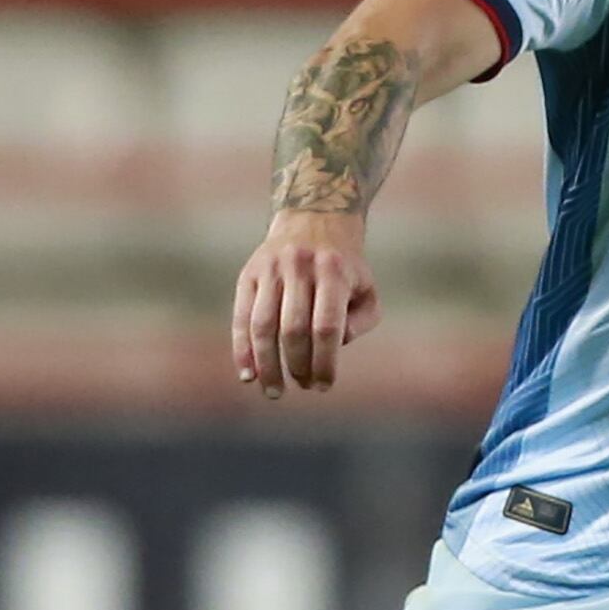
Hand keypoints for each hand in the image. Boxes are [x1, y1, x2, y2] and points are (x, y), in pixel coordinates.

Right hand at [233, 211, 382, 396]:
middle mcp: (299, 267)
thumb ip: (360, 322)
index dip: (324, 362)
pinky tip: (248, 375)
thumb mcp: (367, 288)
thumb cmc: (345, 268)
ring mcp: (270, 269)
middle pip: (293, 330)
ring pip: (263, 326)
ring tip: (275, 391)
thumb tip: (334, 348)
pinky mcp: (248, 274)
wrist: (314, 218)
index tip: (324, 386)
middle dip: (297, 366)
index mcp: (333, 271)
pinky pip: (241, 317)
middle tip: (303, 385)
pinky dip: (242, 350)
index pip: (326, 327)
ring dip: (267, 365)